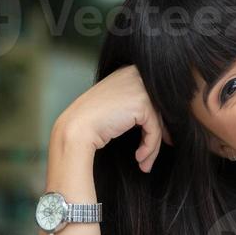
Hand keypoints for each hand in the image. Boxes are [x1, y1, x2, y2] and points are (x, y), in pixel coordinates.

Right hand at [53, 66, 171, 172]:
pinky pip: (154, 129)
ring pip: (157, 121)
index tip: (159, 139)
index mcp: (127, 72)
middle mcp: (135, 74)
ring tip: (144, 162)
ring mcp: (139, 87)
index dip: (155, 121)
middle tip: (151, 154)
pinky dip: (149, 146)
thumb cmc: (90, 121)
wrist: (76, 128)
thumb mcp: (115, 106)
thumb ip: (133, 106)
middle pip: (156, 109)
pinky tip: (139, 157)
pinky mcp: (142, 103)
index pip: (150, 98)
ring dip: (152, 146)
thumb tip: (158, 121)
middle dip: (157, 135)